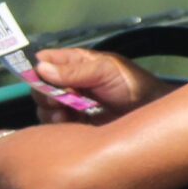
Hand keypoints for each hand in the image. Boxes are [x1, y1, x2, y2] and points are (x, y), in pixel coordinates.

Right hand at [30, 48, 169, 122]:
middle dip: (44, 94)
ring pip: (44, 108)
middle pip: (39, 87)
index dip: (36, 69)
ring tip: (65, 114)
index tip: (41, 79)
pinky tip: (71, 123)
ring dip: (50, 112)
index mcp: (73, 62)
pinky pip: (55, 126)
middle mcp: (67, 82)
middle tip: (57, 100)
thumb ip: (74, 71)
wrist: (150, 111)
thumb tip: (40, 69)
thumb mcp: (104, 70)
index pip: (43, 62)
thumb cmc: (132, 83)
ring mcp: (70, 104)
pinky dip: (58, 126)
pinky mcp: (75, 124)